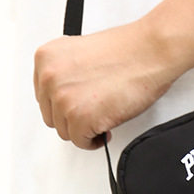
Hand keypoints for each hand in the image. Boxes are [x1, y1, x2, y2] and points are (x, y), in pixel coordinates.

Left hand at [33, 19, 177, 148]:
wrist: (150, 52)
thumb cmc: (127, 51)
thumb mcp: (80, 54)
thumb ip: (66, 73)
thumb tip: (68, 94)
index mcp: (47, 59)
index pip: (44, 96)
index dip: (64, 105)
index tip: (76, 107)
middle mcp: (50, 78)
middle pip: (52, 117)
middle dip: (72, 119)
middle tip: (92, 115)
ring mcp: (63, 99)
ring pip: (65, 132)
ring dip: (84, 130)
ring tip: (101, 120)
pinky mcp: (81, 118)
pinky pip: (81, 142)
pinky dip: (94, 141)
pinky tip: (105, 130)